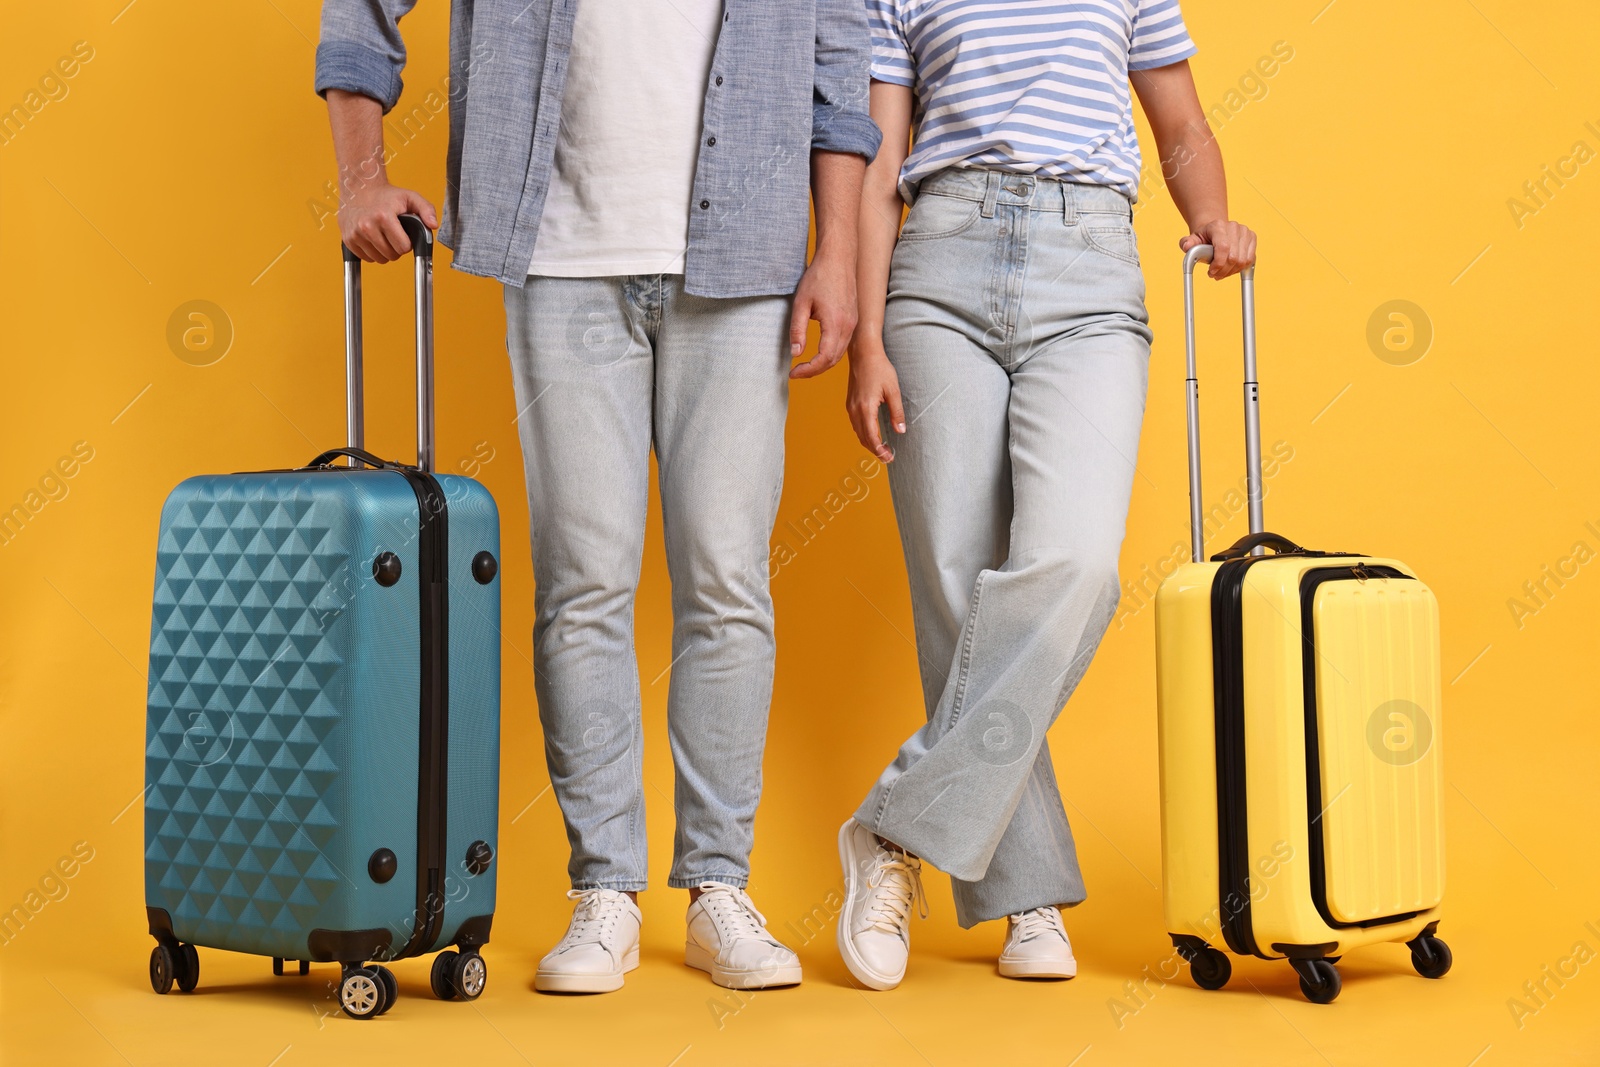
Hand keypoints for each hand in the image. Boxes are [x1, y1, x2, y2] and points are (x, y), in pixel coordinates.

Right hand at [340, 181, 437, 262]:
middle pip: (391, 256)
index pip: (403, 248)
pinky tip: (373, 238)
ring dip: (384, 251)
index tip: (404, 235)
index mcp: (384, 217)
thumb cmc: (386, 195)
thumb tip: (433, 225)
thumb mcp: (410, 197)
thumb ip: (426, 210)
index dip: (407, 243)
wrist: (359, 187)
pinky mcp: (348, 240)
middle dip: (396, 248)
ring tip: (383, 236)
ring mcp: (355, 234)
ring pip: (379, 259)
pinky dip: (372, 252)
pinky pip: (366, 258)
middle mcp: (367, 226)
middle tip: (394, 234)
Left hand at [789, 250, 857, 378]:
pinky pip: (844, 344)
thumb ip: (798, 330)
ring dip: (823, 364)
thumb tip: (795, 353)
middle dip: (814, 371)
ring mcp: (853, 323)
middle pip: (833, 360)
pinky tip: (818, 352)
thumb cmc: (818, 277)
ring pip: (840, 354)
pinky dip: (831, 354)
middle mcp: (848, 326)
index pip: (824, 358)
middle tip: (796, 372)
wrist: (838, 258)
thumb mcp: (801, 303)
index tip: (793, 373)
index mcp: (835, 323)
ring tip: (804, 366)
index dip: (808, 370)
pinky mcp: (853, 320)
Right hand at [846, 348, 904, 462]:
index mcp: (866, 408)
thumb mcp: (893, 390)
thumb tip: (900, 431)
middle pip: (863, 438)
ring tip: (882, 448)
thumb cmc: (880, 368)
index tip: (889, 457)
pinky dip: (864, 433)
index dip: (880, 451)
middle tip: (888, 457)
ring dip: (869, 442)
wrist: (864, 353)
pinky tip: (872, 434)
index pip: (871, 437)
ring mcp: (850, 407)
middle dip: (875, 450)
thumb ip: (896, 412)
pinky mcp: (850, 403)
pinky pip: (856, 424)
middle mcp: (855, 410)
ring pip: (858, 432)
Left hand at [1179, 220, 1255, 279]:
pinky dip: (1240, 268)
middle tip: (1214, 275)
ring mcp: (1245, 231)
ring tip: (1221, 272)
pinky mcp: (1252, 237)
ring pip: (1242, 261)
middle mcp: (1233, 226)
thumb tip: (1186, 246)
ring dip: (1231, 272)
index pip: (1223, 247)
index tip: (1211, 272)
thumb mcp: (1192, 240)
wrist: (1215, 230)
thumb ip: (1186, 243)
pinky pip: (1249, 260)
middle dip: (1223, 271)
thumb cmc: (1203, 237)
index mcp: (1218, 226)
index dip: (1218, 264)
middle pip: (1233, 257)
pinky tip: (1230, 269)